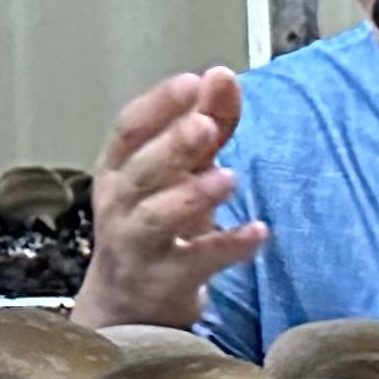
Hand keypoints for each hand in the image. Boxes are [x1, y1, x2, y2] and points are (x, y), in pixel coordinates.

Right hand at [73, 68, 268, 329]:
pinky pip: (196, 262)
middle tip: (205, 125)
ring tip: (229, 178)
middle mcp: (120, 205)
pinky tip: (258, 232)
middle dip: (172, 146)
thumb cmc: (154, 223)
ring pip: (157, 218)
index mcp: (119, 169)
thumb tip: (222, 76)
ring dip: (191, 196)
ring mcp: (138, 245)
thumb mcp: (175, 169)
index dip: (159, 105)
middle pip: (140, 171)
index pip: (130, 130)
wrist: (129, 303)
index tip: (192, 82)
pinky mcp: (165, 280)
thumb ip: (204, 121)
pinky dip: (228, 247)